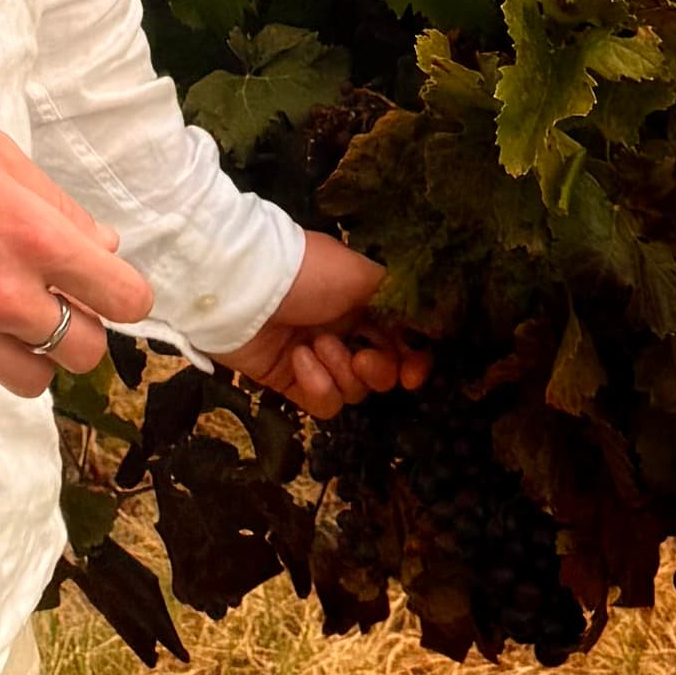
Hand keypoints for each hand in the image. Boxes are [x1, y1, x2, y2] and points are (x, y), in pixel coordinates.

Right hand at [0, 93, 153, 395]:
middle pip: (87, 352)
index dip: (123, 295)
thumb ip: (58, 210)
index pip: (125, 300)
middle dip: (79, 326)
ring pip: (32, 381)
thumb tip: (103, 249)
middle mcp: (4, 300)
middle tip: (50, 302)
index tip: (107, 290)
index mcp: (35, 241)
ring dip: (28, 351)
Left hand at [221, 230, 428, 422]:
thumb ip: (400, 297)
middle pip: (382, 372)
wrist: (243, 286)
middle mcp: (346, 332)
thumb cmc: (307, 272)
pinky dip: (316, 385)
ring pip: (354, 390)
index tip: (411, 374)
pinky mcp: (291, 382)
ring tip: (316, 347)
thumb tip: (432, 322)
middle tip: (361, 358)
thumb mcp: (361, 272)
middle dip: (378, 370)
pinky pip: (322, 402)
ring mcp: (318, 359)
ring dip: (340, 371)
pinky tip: (299, 360)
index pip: (403, 341)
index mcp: (365, 302)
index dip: (413, 362)